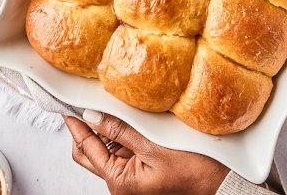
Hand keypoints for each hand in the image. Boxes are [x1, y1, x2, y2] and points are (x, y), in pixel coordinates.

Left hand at [63, 112, 228, 194]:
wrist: (220, 183)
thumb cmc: (194, 171)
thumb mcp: (154, 145)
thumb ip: (121, 130)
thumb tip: (93, 116)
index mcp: (120, 181)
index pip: (86, 149)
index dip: (75, 126)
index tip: (66, 108)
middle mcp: (121, 182)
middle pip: (90, 152)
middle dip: (85, 129)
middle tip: (83, 104)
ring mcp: (132, 176)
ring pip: (107, 149)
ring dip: (105, 129)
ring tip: (108, 105)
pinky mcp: (143, 168)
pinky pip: (124, 148)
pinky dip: (122, 132)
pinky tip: (128, 117)